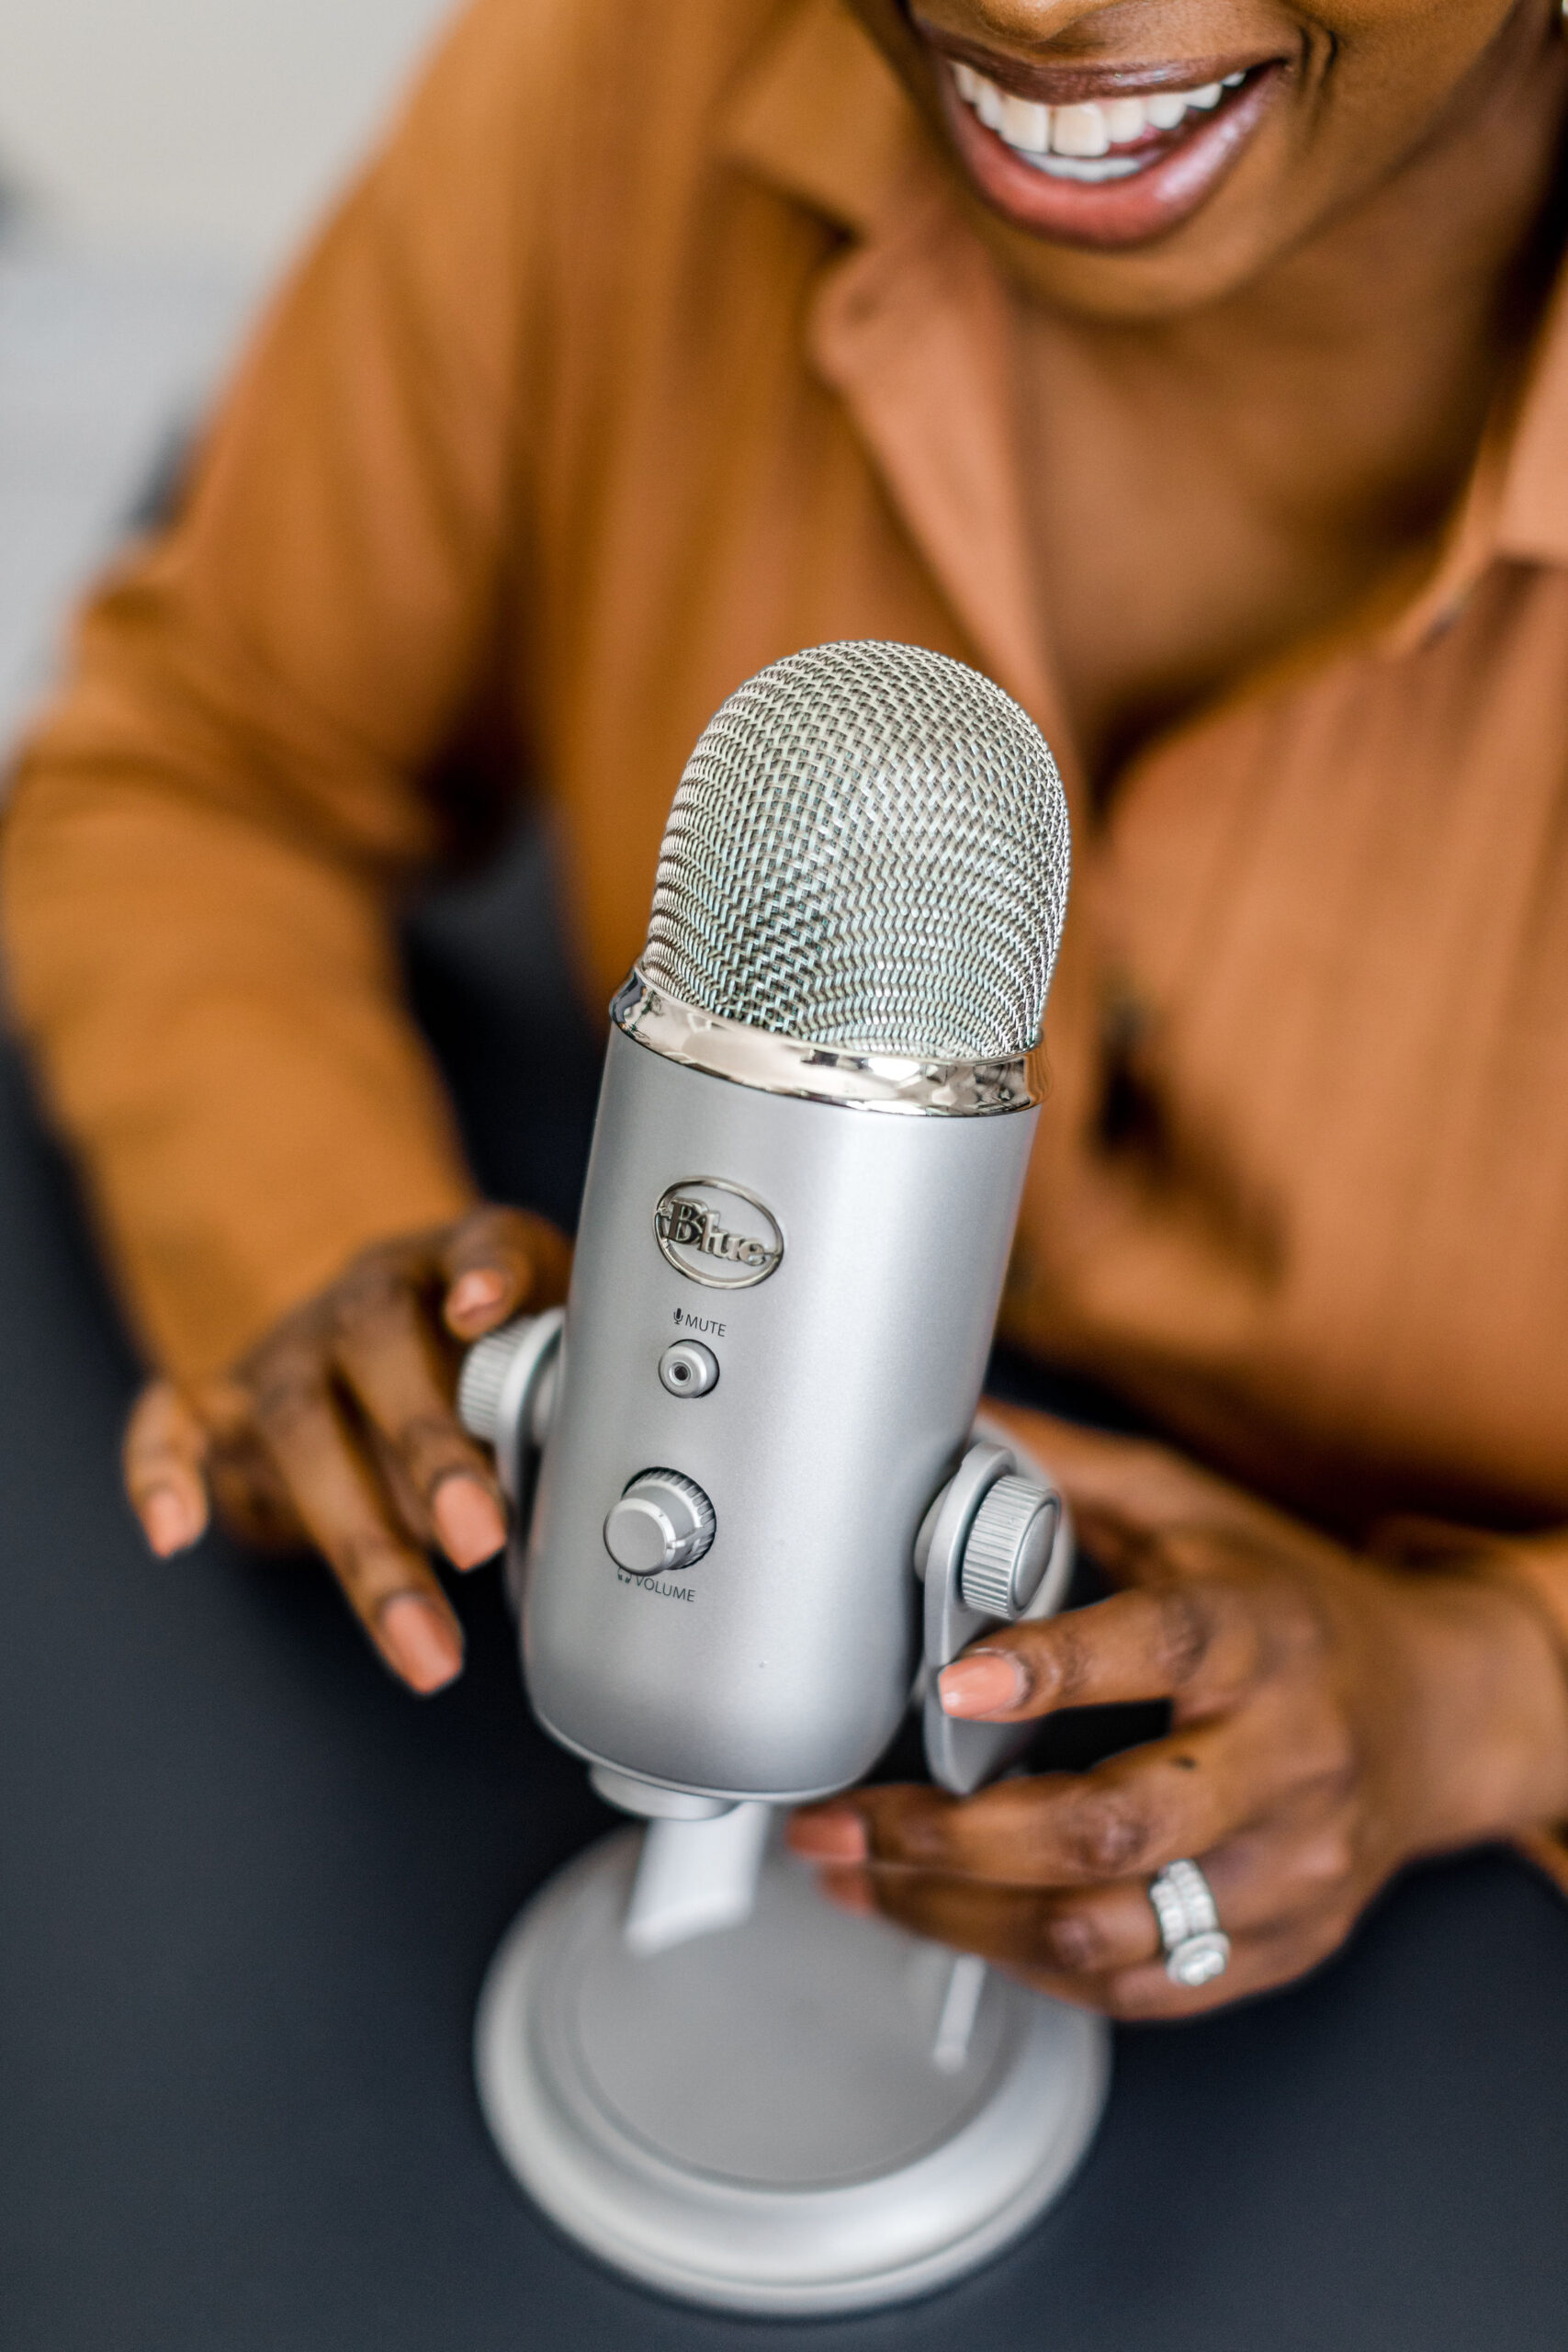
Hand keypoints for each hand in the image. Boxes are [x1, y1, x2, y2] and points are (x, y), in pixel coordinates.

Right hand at [122, 1205, 569, 1694]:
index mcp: (456, 1265)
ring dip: (361, 1538)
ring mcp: (288, 1350)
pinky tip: (176, 1532)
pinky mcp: (227, 1405)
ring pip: (302, 1425)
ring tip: (422, 1638)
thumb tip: (591, 1479)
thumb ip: (571, 1389)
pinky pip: (173, 1425)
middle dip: (430, 1453)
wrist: (386, 1333)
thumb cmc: (483, 1354)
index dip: (487, 1272)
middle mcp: (361, 1299)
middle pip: (380, 1351)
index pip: (482, 1244)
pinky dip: (160, 1471)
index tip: (482, 1304)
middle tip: (481, 1537)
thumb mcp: (550, 1346)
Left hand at [789, 1412, 1567, 2016]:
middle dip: (952, 1838)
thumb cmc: (1292, 1606)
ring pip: (1108, 1931)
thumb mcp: (1190, 1510)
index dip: (1053, 1670)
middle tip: (845, 1819)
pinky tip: (953, 1922)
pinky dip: (1026, 1963)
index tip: (955, 1681)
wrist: (1437, 1714)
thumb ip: (1067, 1470)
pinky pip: (1138, 1990)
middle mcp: (1284, 1759)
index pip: (1161, 1648)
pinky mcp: (1281, 1945)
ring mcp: (1288, 1868)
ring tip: (862, 1878)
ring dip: (958, 1917)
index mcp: (1259, 1634)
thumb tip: (946, 1423)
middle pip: (1114, 1826)